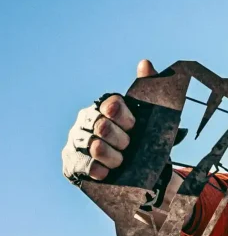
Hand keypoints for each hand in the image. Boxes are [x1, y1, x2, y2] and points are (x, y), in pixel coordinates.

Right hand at [62, 59, 156, 182]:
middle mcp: (87, 119)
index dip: (126, 119)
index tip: (134, 128)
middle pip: (103, 126)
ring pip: (95, 146)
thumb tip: (145, 63)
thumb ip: (148, 89)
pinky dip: (97, 169)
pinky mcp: (70, 161)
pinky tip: (106, 173)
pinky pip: (83, 164)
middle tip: (129, 147)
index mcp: (106, 106)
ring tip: (121, 162)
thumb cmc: (139, 139)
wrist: (129, 170)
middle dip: (121, 141)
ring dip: (113, 157)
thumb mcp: (148, 117)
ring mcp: (76, 139)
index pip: (113, 106)